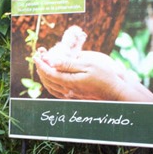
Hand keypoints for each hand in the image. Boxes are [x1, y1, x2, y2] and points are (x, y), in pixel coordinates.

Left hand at [33, 50, 152, 102]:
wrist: (116, 91)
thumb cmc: (105, 76)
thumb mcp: (88, 64)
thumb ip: (68, 64)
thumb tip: (52, 61)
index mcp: (70, 82)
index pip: (49, 73)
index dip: (41, 64)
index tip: (36, 55)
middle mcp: (68, 91)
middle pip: (48, 80)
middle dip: (41, 68)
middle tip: (38, 57)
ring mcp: (72, 96)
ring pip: (51, 87)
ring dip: (44, 77)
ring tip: (42, 67)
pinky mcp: (76, 98)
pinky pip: (58, 92)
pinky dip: (51, 84)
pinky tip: (52, 78)